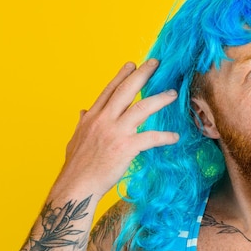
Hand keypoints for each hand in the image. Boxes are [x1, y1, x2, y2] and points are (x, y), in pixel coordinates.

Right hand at [54, 59, 178, 197]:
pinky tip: (175, 137)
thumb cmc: (77, 167)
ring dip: (160, 99)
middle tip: (156, 63)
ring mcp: (116, 132)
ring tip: (173, 94)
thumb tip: (82, 111)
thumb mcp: (76, 139)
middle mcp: (104, 120)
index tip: (132, 64)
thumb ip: (82, 123)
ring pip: (142, 108)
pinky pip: (151, 137)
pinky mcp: (126, 147)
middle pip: (126, 90)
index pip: (109, 90)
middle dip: (142, 74)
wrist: (77, 186)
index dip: (121, 75)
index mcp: (93, 117)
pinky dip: (165, 136)